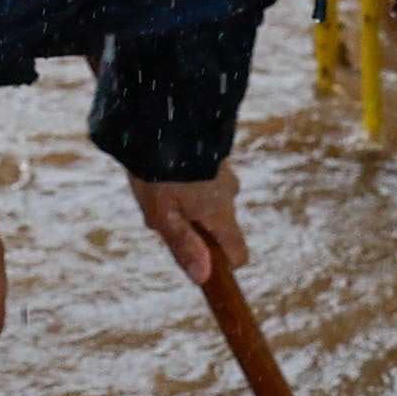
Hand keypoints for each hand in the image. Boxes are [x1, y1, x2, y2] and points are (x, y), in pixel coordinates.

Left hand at [127, 167, 246, 297]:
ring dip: (187, 198)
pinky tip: (163, 166)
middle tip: (161, 210)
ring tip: (156, 183)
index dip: (224, 264)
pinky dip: (187, 178)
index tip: (201, 260)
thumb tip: (203, 278)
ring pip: (209, 199)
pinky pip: (204, 178)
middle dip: (193, 225)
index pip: (239, 253)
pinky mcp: (214, 154)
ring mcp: (224, 173)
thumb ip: (183, 246)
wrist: (163, 117)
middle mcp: (229, 194)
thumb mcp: (163, 215)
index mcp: (220, 214)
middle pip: (218, 225)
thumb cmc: (160, 172)